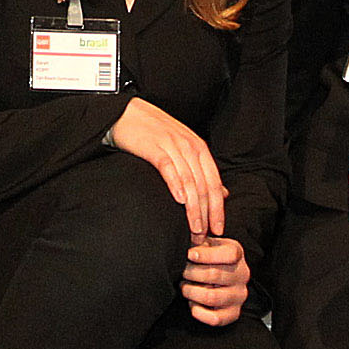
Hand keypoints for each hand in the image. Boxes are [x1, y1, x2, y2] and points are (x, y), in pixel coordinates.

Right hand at [108, 97, 224, 238]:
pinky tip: (179, 201)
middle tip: (203, 235)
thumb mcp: (183, 148)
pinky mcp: (154, 147)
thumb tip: (222, 192)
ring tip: (193, 228)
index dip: (217, 208)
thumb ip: (201, 169)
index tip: (218, 229)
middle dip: (206, 214)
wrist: (126, 113)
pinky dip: (176, 185)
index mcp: (199, 148)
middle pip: (204, 185)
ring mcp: (172, 146)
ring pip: (190, 181)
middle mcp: (189, 147)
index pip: (214, 182)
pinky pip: (168, 168)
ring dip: (193, 208)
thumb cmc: (154, 133)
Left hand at [180, 234, 249, 327]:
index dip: (206, 255)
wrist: (217, 276)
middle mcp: (242, 275)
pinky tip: (192, 303)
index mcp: (237, 254)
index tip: (189, 254)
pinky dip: (199, 312)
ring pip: (212, 297)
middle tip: (181, 271)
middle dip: (191, 273)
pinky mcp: (233, 313)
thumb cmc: (208, 257)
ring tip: (184, 287)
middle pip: (214, 275)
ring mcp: (239, 295)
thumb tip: (191, 238)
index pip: (229, 254)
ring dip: (191, 292)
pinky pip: (216, 318)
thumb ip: (198, 239)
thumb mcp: (206, 243)